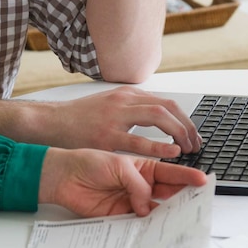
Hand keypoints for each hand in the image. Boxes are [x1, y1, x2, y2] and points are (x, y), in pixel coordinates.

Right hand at [33, 87, 200, 158]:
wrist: (51, 122)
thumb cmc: (79, 118)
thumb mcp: (109, 106)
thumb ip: (132, 110)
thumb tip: (158, 118)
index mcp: (127, 95)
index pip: (167, 102)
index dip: (184, 119)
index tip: (192, 134)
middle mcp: (124, 101)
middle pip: (168, 107)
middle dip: (187, 126)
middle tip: (195, 144)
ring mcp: (116, 116)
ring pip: (159, 116)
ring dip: (179, 132)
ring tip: (187, 149)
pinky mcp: (107, 135)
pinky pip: (139, 140)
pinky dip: (159, 146)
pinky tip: (171, 152)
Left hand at [39, 147, 207, 216]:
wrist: (65, 177)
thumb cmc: (88, 161)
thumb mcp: (118, 165)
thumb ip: (137, 184)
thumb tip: (147, 205)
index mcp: (144, 167)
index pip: (170, 173)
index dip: (187, 176)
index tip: (201, 180)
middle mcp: (141, 185)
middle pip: (168, 193)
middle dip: (183, 197)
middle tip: (195, 202)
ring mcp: (132, 201)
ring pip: (156, 210)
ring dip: (166, 213)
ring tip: (178, 216)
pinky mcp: (121, 216)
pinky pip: (139, 223)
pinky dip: (147, 225)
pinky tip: (153, 225)